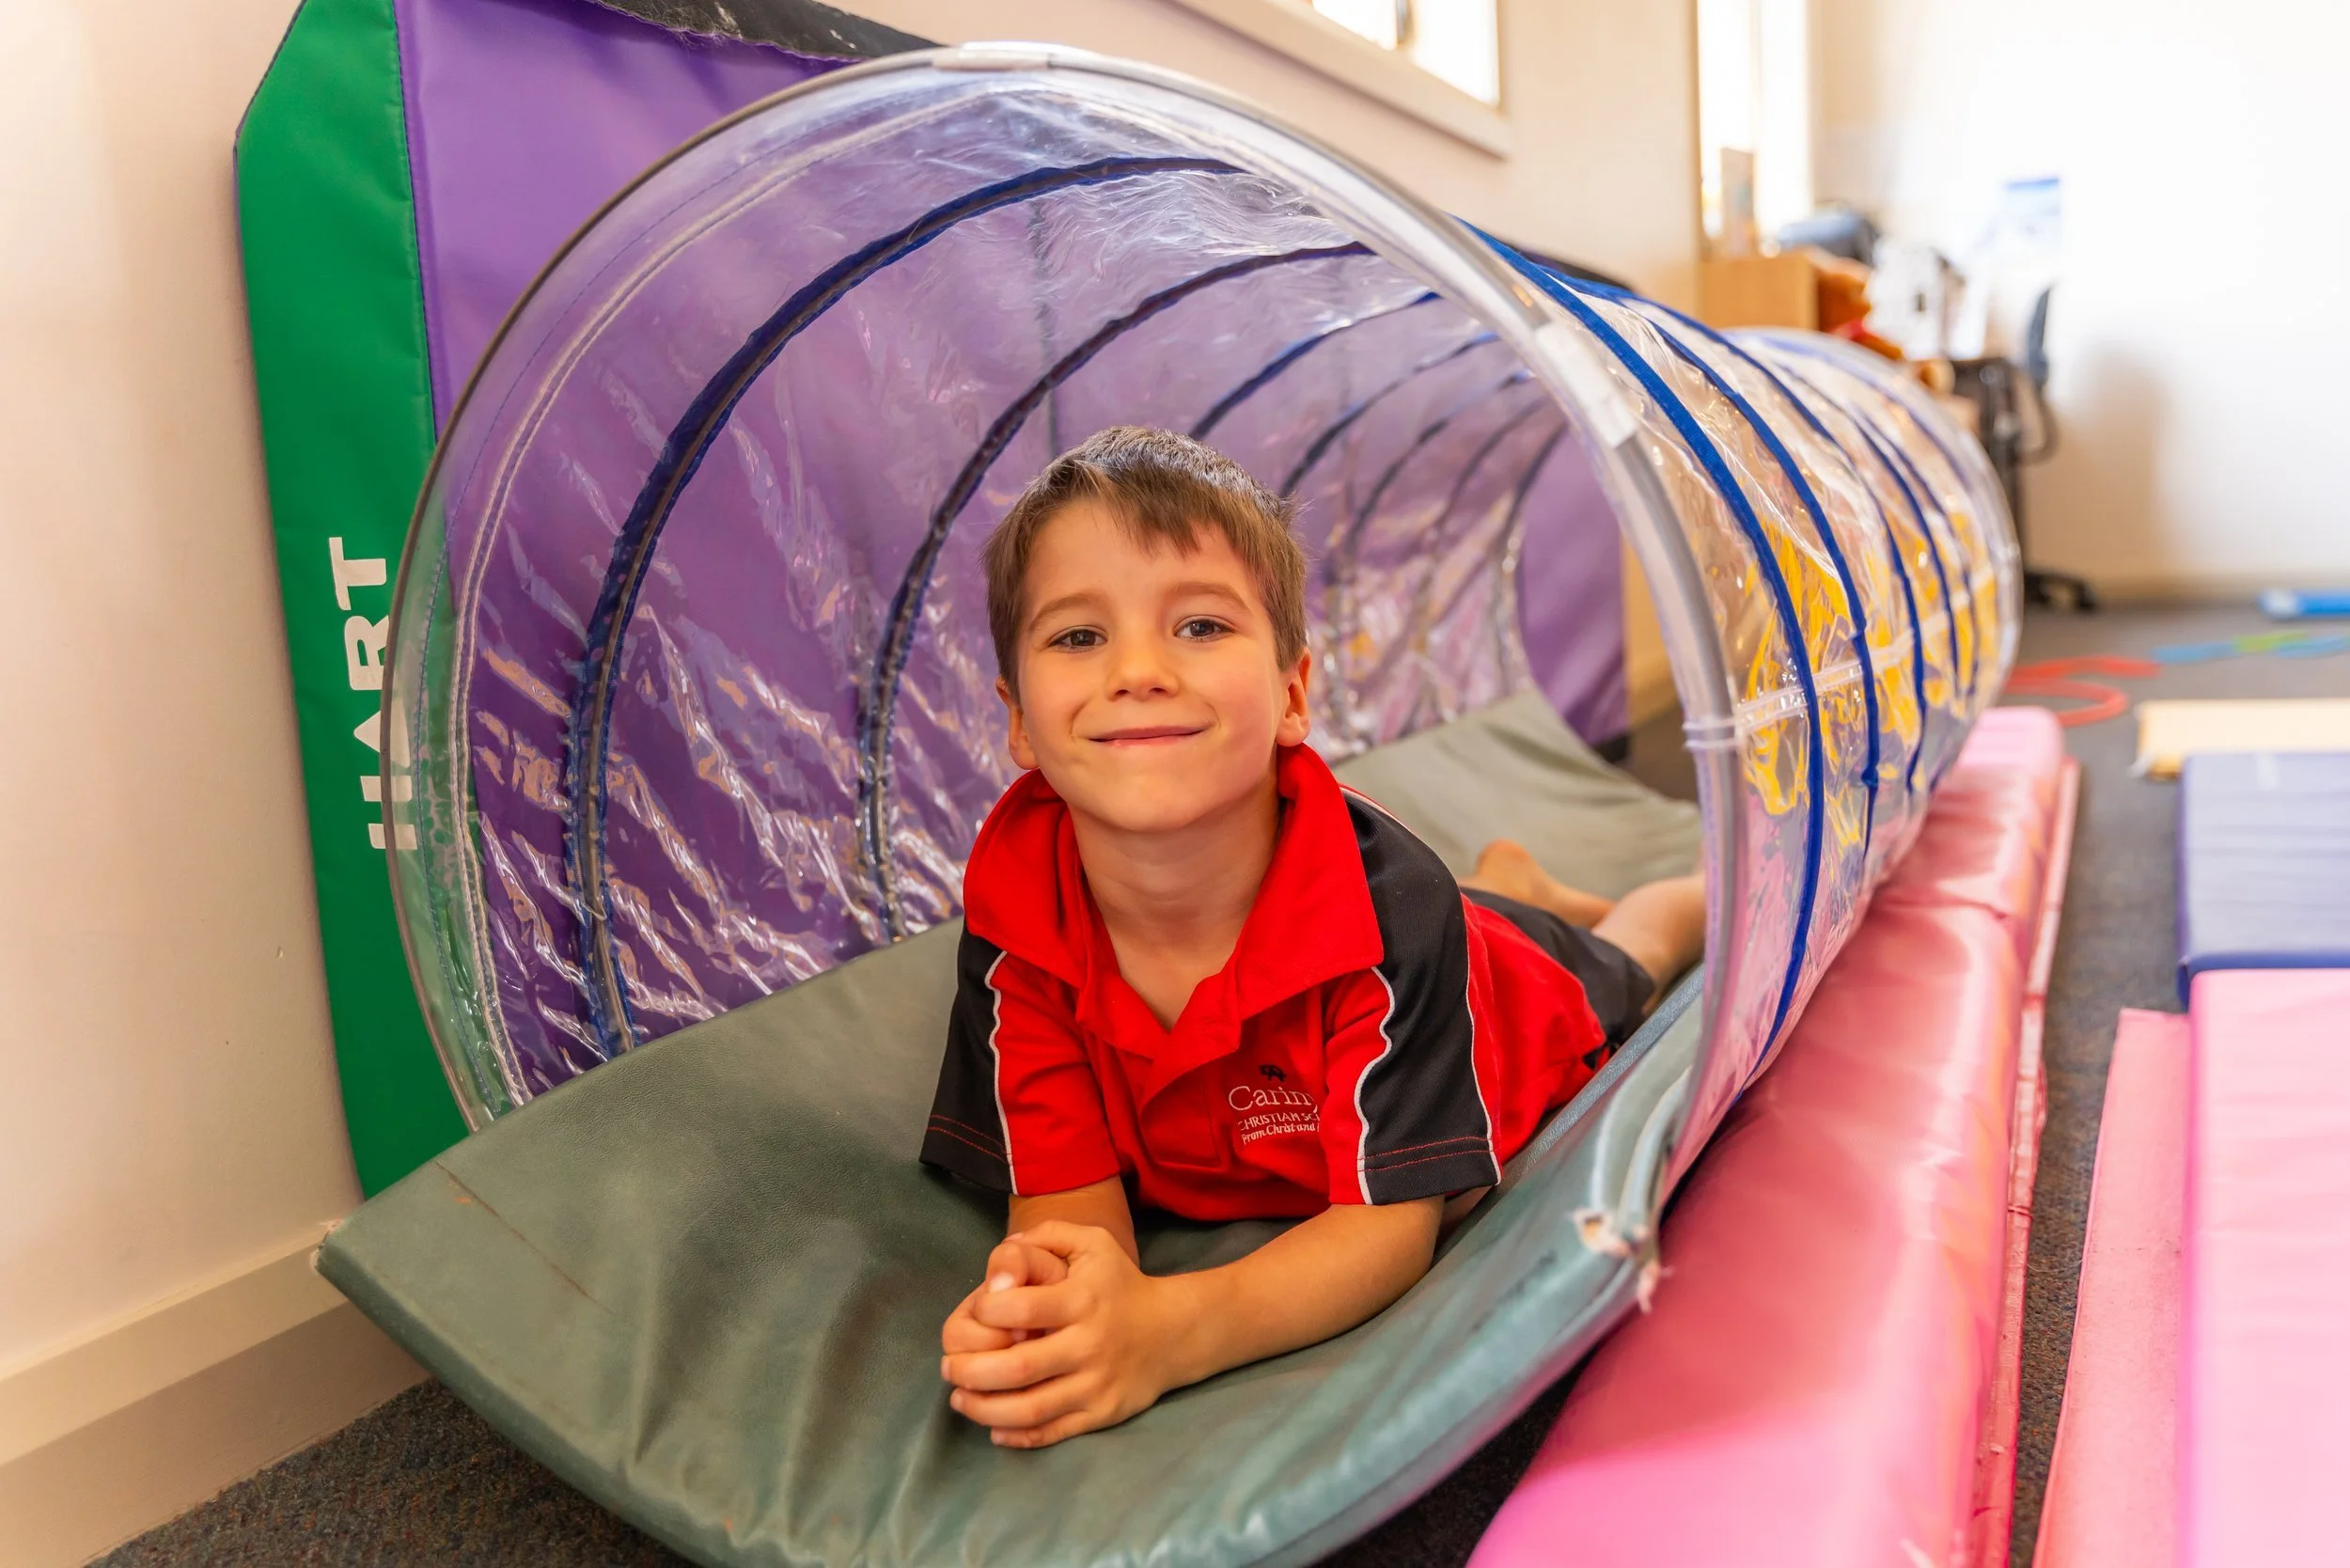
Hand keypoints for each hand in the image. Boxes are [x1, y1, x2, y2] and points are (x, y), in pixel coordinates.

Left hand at [939, 1220, 1194, 1448]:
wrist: (1171, 1331)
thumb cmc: (1118, 1284)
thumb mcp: (1092, 1243)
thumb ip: (1046, 1234)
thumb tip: (1002, 1255)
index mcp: (1082, 1299)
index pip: (1020, 1307)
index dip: (985, 1311)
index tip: (975, 1311)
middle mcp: (1089, 1344)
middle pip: (1019, 1366)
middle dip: (971, 1371)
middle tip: (948, 1366)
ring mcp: (1096, 1383)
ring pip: (1031, 1408)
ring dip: (984, 1409)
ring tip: (959, 1398)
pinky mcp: (1102, 1413)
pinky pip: (1053, 1432)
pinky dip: (1017, 1436)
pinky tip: (993, 1427)